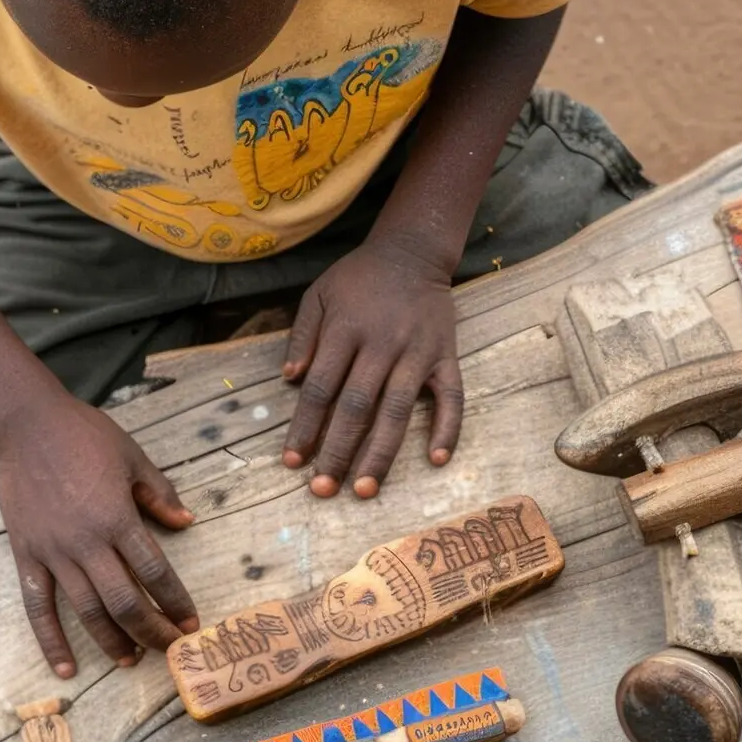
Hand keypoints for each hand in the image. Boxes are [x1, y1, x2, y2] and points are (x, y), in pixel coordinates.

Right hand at [0, 383, 198, 676]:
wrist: (26, 424)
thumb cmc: (84, 435)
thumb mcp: (132, 457)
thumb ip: (159, 494)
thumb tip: (187, 521)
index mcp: (118, 517)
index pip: (155, 572)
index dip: (177, 602)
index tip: (191, 622)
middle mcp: (86, 542)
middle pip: (124, 602)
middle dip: (152, 631)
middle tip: (170, 649)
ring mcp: (53, 552)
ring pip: (86, 611)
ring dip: (112, 641)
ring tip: (131, 660)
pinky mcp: (26, 555)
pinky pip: (38, 607)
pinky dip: (51, 641)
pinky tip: (66, 668)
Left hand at [281, 242, 463, 498]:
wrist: (413, 251)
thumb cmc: (358, 278)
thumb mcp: (318, 294)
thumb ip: (302, 336)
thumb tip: (289, 380)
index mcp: (346, 329)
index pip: (320, 388)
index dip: (304, 427)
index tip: (292, 462)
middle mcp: (382, 343)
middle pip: (356, 406)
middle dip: (337, 451)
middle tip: (322, 490)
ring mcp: (418, 352)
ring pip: (397, 411)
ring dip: (381, 453)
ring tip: (365, 489)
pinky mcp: (447, 356)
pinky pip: (452, 397)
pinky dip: (447, 428)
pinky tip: (436, 459)